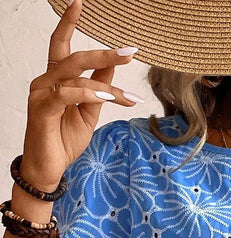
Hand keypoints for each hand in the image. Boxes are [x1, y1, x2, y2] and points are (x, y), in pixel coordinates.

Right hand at [21, 0, 138, 190]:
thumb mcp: (90, 111)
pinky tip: (105, 98)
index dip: (68, 23)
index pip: (61, 45)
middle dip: (103, 54)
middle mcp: (45, 82)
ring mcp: (41, 94)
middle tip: (128, 53)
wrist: (50, 168)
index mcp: (55, 80)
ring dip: (104, 83)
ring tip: (125, 95)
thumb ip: (99, 88)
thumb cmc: (64, 140)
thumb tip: (113, 67)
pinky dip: (88, 94)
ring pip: (75, 76)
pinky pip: (67, 94)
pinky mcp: (41, 109)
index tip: (80, 3)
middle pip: (74, 57)